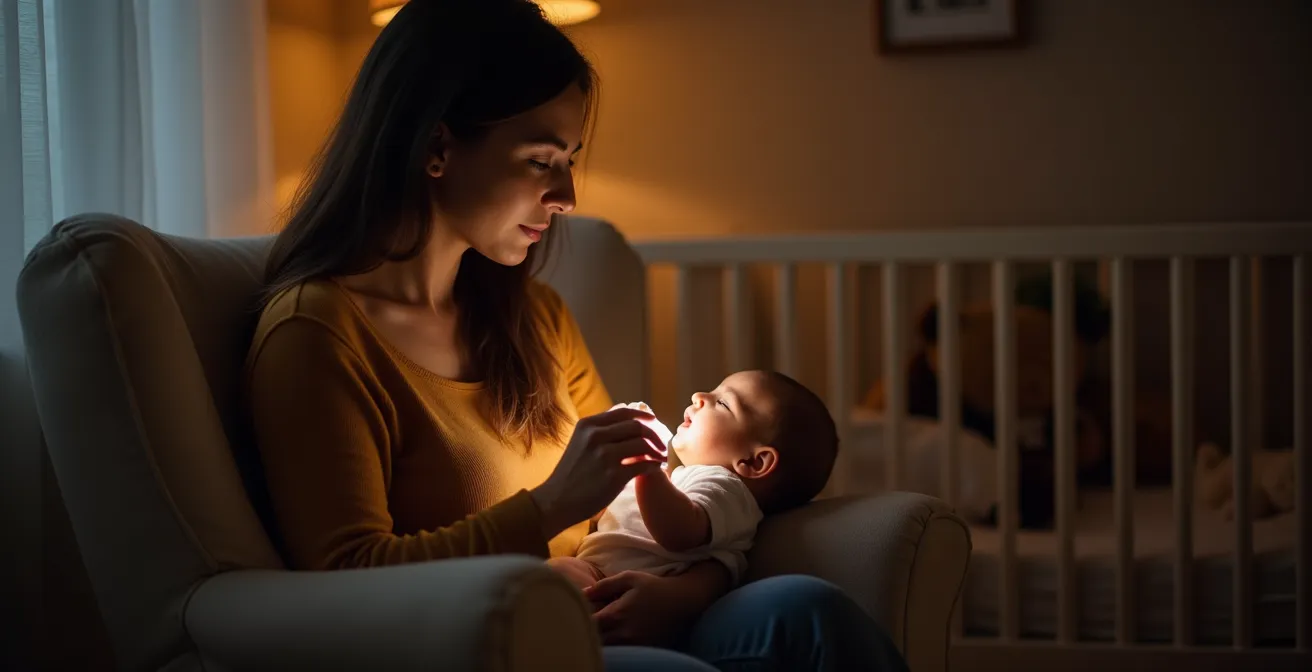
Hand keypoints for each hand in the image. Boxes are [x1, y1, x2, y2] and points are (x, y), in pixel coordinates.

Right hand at [531, 407, 665, 537]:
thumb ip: (600, 432)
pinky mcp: (614, 476)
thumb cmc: (571, 473)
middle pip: (637, 426)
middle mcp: (596, 436)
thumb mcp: (580, 443)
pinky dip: (654, 465)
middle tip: (662, 443)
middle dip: (654, 434)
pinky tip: (655, 468)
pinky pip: (644, 464)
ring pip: (643, 444)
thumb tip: (630, 422)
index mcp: (588, 425)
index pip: (624, 412)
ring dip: (657, 450)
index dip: (644, 416)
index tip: (655, 423)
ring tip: (660, 457)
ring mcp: (605, 456)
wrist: (556, 501)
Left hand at [585, 571, 703, 646]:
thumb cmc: (654, 587)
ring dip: (601, 642)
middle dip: (588, 633)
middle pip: (595, 642)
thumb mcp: (629, 578)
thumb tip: (583, 592)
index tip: (579, 613)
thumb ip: (604, 585)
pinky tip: (616, 638)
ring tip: (600, 632)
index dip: (579, 620)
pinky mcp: (642, 650)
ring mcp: (633, 645)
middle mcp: (623, 634)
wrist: (683, 601)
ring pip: (608, 650)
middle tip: (587, 624)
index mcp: (616, 615)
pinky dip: (616, 647)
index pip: (588, 625)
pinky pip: (622, 653)